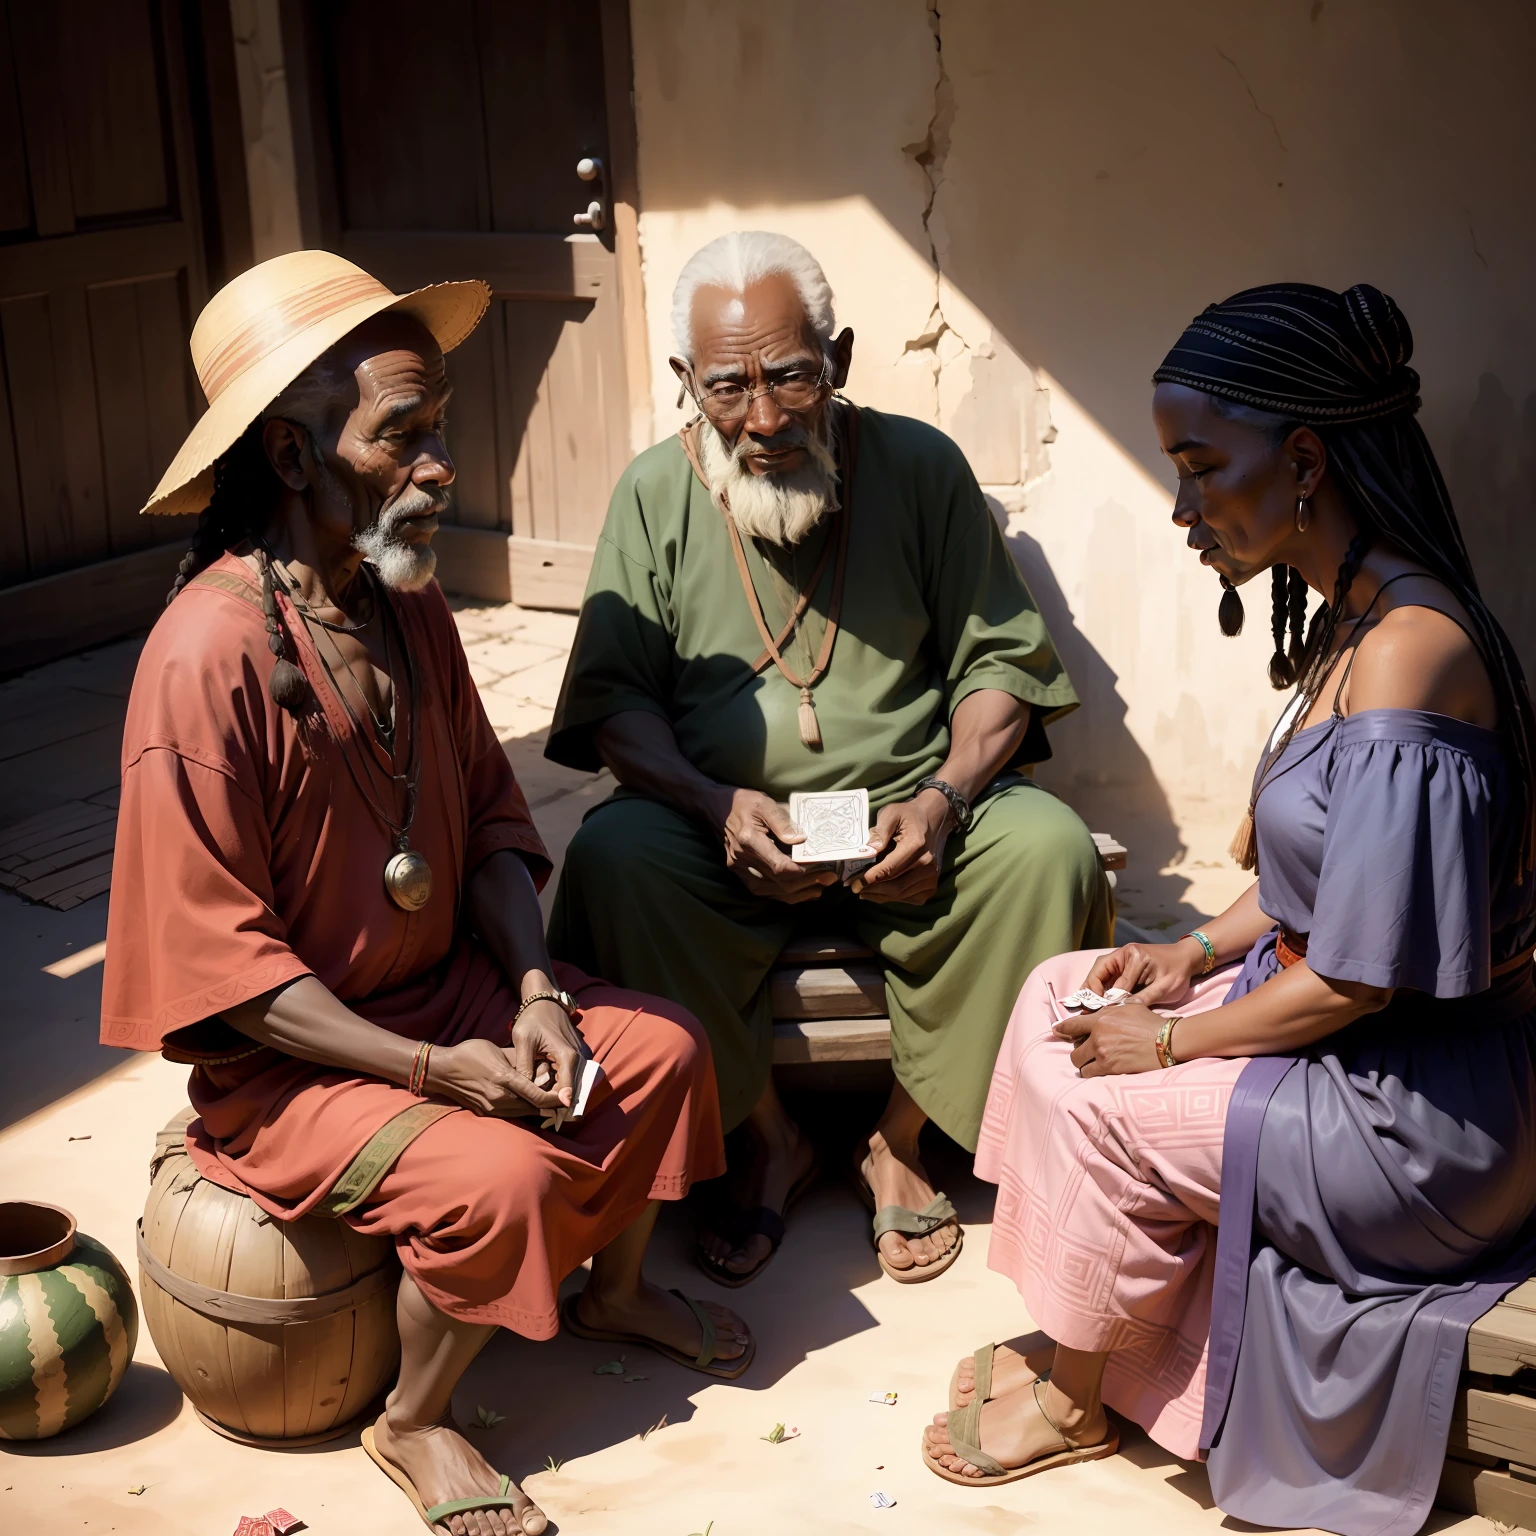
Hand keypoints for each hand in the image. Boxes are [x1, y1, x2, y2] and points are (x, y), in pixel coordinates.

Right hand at [425, 1035, 567, 1117]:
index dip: (555, 1099)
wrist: (443, 1071)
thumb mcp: (499, 1050)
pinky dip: (523, 1108)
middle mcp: (499, 1098)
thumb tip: (542, 1070)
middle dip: (548, 1103)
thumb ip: (521, 1061)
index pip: (537, 1095)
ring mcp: (492, 1108)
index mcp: (504, 1079)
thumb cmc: (471, 1054)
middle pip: (533, 1107)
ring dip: (536, 1107)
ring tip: (549, 1099)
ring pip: (524, 1113)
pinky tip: (529, 1101)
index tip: (567, 1097)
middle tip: (561, 1096)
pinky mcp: (487, 1112)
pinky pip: (511, 1114)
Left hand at [509, 996, 583, 1108]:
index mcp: (567, 1056)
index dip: (555, 1105)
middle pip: (573, 1091)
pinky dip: (562, 1083)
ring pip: (574, 1084)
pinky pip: (573, 1076)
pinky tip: (547, 1085)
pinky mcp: (580, 1055)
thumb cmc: (532, 1019)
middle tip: (539, 1110)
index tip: (541, 1112)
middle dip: (557, 1101)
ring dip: (560, 1092)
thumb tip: (526, 1091)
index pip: (567, 1092)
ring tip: (541, 1098)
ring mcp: (582, 1056)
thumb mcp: (523, 1041)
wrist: (545, 1001)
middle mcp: (580, 1058)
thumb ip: (524, 1067)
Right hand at [711, 786, 837, 903]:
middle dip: (808, 882)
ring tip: (820, 887)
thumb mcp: (764, 803)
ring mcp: (738, 868)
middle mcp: (742, 858)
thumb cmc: (741, 802)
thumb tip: (801, 840)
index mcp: (749, 840)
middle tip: (830, 877)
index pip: (779, 866)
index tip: (823, 868)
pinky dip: (783, 894)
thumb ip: (783, 821)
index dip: (802, 872)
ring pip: (771, 891)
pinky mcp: (738, 872)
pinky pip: (762, 890)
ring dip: (798, 892)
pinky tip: (800, 891)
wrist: (713, 807)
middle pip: (778, 881)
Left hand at [851, 789, 950, 903]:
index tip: (855, 884)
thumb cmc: (908, 816)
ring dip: (880, 896)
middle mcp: (927, 863)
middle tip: (855, 889)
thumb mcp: (892, 813)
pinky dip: (893, 898)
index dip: (871, 878)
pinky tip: (880, 893)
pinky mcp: (931, 885)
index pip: (890, 868)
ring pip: (901, 894)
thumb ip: (880, 830)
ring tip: (864, 891)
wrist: (933, 820)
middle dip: (872, 890)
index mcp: (916, 844)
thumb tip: (869, 850)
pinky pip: (910, 898)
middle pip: (895, 886)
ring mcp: (932, 876)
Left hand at [1053, 997, 1167, 1076]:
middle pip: (1074, 1050)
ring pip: (1080, 1064)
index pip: (1072, 1024)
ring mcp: (1102, 1053)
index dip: (1062, 1029)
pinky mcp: (1109, 1068)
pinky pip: (1090, 1074)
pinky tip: (1102, 1070)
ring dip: (1086, 1064)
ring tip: (1096, 1063)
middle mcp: (1098, 1035)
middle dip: (1080, 1052)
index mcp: (1101, 1018)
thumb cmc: (1151, 1023)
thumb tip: (1101, 1011)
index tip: (1057, 1031)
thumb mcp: (1129, 1007)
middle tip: (1089, 1052)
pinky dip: (1093, 1073)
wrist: (1166, 1041)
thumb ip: (1111, 1009)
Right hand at [1080, 938, 1205, 1006]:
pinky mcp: (1123, 963)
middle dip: (1091, 990)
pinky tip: (1098, 1001)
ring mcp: (1122, 957)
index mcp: (1134, 957)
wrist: (1188, 958)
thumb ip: (1142, 998)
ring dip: (1093, 989)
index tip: (1099, 1013)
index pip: (1113, 980)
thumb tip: (1121, 1011)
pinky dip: (1100, 987)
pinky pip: (1106, 975)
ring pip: (1099, 972)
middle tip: (1087, 1009)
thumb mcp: (1163, 988)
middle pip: (1098, 971)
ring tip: (1089, 1007)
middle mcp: (1123, 953)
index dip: (1104, 998)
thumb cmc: (1178, 973)